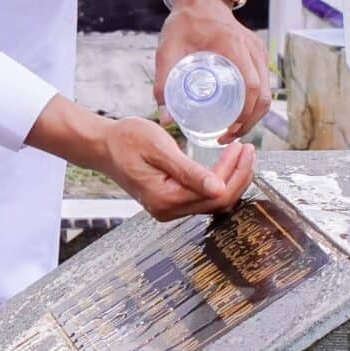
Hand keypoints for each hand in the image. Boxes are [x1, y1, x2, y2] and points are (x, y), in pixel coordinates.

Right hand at [97, 114, 255, 220]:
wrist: (101, 145)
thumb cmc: (125, 140)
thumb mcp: (158, 147)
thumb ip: (189, 170)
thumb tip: (218, 188)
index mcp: (166, 198)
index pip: (215, 193)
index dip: (235, 172)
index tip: (243, 148)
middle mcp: (168, 210)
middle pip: (218, 202)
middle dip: (239, 176)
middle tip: (248, 150)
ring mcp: (168, 208)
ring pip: (212, 202)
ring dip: (231, 180)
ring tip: (241, 155)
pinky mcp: (168, 202)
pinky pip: (201, 198)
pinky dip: (217, 182)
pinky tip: (224, 166)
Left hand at [156, 0, 270, 142]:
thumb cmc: (183, 23)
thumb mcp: (167, 50)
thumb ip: (162, 82)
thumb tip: (165, 118)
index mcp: (233, 46)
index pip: (251, 87)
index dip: (244, 114)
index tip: (228, 130)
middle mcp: (252, 49)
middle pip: (264, 95)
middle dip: (249, 121)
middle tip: (227, 137)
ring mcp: (258, 51)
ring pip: (267, 92)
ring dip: (254, 114)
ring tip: (232, 131)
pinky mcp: (258, 54)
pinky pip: (264, 83)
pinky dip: (255, 102)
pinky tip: (238, 114)